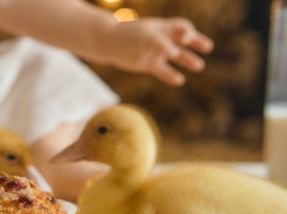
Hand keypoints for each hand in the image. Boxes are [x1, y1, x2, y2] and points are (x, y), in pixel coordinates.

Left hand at [90, 17, 213, 85]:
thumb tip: (173, 52)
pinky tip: (179, 81)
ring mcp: (156, 52)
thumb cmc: (129, 35)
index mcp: (163, 27)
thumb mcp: (145, 36)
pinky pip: (163, 71)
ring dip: (187, 60)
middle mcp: (162, 39)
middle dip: (196, 42)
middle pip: (184, 40)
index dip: (187, 32)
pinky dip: (170, 75)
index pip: (182, 27)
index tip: (186, 39)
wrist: (110, 44)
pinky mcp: (149, 64)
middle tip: (208, 47)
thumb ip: (160, 43)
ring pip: (176, 56)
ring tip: (199, 66)